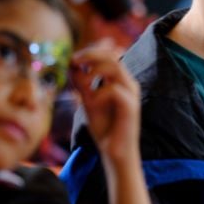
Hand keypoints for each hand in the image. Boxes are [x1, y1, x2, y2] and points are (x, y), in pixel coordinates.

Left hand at [70, 41, 140, 162]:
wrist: (114, 153)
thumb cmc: (104, 127)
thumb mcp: (88, 100)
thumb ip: (82, 83)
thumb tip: (71, 64)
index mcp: (121, 80)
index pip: (110, 54)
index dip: (92, 50)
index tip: (73, 58)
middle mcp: (129, 83)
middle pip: (112, 56)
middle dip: (90, 55)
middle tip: (73, 61)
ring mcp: (132, 94)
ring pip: (115, 67)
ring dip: (94, 71)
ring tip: (82, 85)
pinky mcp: (131, 106)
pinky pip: (113, 90)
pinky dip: (98, 93)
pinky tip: (91, 102)